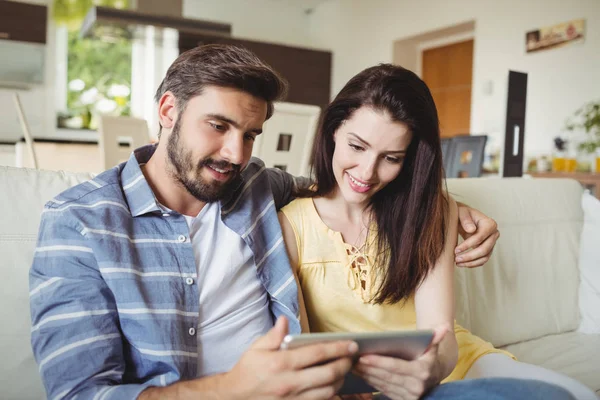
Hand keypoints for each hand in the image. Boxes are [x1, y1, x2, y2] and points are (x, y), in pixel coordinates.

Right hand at [223, 316, 357, 398]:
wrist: (234, 398)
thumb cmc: (247, 371)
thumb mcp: (256, 348)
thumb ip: (274, 335)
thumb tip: (285, 320)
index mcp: (281, 363)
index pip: (317, 353)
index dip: (338, 347)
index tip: (351, 344)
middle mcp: (290, 382)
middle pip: (328, 374)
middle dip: (345, 364)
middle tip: (351, 357)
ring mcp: (294, 399)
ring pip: (328, 391)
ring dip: (340, 380)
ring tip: (343, 370)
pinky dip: (331, 395)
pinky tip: (333, 387)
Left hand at [352, 326, 448, 399]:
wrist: (434, 375)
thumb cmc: (428, 357)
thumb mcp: (432, 347)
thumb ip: (436, 337)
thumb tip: (445, 325)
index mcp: (422, 372)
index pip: (396, 367)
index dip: (379, 362)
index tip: (364, 356)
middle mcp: (416, 387)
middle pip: (387, 376)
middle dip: (368, 368)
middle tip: (352, 359)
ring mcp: (409, 396)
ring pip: (382, 384)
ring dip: (366, 375)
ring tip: (352, 365)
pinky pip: (383, 391)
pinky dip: (371, 382)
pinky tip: (360, 374)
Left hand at [454, 202, 499, 267]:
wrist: (464, 217)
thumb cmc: (462, 213)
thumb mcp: (462, 212)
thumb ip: (466, 220)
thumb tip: (471, 230)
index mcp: (490, 224)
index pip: (480, 237)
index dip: (467, 245)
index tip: (456, 250)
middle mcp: (494, 234)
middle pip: (484, 249)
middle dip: (470, 256)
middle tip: (456, 259)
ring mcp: (492, 243)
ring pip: (484, 257)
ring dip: (471, 262)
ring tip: (457, 263)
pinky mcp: (488, 249)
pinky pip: (483, 260)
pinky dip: (473, 264)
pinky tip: (462, 264)